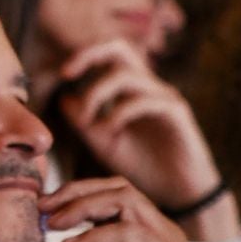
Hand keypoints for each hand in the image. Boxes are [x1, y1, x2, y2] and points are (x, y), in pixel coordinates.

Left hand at [34, 177, 222, 241]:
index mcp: (140, 239)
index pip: (108, 196)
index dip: (71, 197)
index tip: (37, 210)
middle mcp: (155, 234)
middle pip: (116, 188)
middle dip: (74, 192)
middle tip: (40, 207)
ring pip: (125, 200)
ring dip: (83, 206)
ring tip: (52, 223)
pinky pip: (131, 233)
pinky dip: (97, 234)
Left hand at [54, 41, 240, 241]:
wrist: (178, 193)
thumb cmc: (142, 167)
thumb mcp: (104, 143)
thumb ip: (83, 121)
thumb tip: (64, 98)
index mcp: (130, 90)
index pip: (108, 56)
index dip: (84, 56)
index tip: (62, 73)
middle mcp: (148, 87)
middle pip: (121, 48)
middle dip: (89, 54)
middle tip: (67, 73)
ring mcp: (164, 97)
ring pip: (127, 75)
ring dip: (98, 94)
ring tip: (88, 122)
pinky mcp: (177, 114)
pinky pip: (148, 100)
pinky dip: (121, 112)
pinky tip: (110, 130)